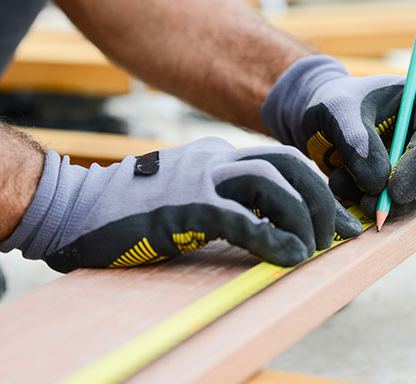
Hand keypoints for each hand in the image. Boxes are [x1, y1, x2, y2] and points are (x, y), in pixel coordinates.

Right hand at [0, 137, 362, 271]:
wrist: (77, 209)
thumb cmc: (134, 211)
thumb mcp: (188, 197)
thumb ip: (225, 202)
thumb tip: (268, 227)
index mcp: (217, 157)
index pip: (283, 161)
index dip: (318, 188)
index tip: (339, 219)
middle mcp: (214, 160)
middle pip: (288, 164)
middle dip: (323, 199)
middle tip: (338, 234)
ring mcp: (199, 179)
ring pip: (272, 184)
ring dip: (304, 217)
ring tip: (314, 249)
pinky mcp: (184, 207)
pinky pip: (242, 219)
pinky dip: (273, 239)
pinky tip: (288, 258)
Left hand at [261, 55, 415, 217]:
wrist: (330, 118)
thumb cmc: (337, 105)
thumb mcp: (338, 114)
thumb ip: (357, 143)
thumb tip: (378, 183)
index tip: (393, 192)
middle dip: (408, 193)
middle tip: (369, 206)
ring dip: (390, 202)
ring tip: (345, 188)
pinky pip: (413, 200)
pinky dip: (383, 204)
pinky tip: (353, 195)